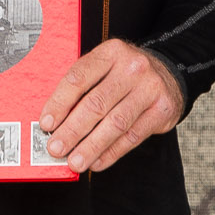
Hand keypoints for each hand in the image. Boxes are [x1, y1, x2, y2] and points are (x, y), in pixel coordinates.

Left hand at [33, 38, 185, 174]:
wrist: (168, 72)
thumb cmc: (125, 74)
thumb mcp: (104, 68)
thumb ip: (81, 88)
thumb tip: (54, 123)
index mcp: (110, 52)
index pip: (78, 78)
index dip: (59, 103)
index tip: (46, 124)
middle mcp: (132, 67)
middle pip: (96, 104)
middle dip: (72, 130)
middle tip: (56, 149)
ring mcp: (150, 88)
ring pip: (115, 123)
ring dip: (91, 146)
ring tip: (75, 162)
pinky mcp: (163, 110)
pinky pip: (133, 136)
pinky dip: (112, 152)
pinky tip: (96, 162)